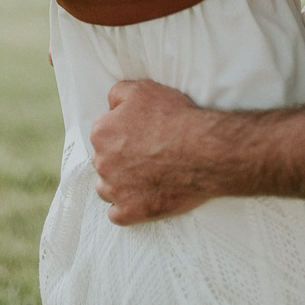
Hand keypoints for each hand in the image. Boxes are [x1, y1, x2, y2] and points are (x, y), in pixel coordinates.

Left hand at [90, 80, 213, 223]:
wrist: (203, 150)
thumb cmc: (174, 118)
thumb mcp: (142, 89)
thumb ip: (117, 95)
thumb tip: (111, 106)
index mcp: (101, 132)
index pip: (103, 133)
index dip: (122, 133)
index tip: (139, 135)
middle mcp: (102, 161)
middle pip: (103, 161)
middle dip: (119, 159)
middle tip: (145, 155)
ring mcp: (116, 189)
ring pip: (107, 188)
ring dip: (119, 184)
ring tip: (143, 177)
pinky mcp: (131, 211)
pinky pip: (116, 215)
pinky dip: (126, 208)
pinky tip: (140, 199)